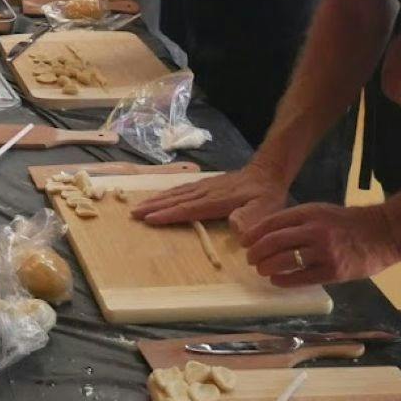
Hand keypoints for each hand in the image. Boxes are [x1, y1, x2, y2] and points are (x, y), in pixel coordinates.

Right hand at [130, 162, 288, 231]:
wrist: (268, 172)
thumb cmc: (266, 195)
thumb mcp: (264, 209)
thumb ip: (249, 218)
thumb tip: (235, 228)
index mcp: (217, 200)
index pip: (188, 208)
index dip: (168, 215)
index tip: (149, 219)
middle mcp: (206, 192)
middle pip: (176, 200)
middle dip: (154, 207)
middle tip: (133, 213)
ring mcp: (205, 186)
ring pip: (176, 193)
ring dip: (157, 200)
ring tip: (140, 206)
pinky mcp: (206, 184)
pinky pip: (182, 189)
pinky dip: (168, 193)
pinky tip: (161, 196)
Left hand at [239, 202, 400, 286]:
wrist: (382, 233)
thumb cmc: (347, 223)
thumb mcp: (320, 212)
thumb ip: (297, 220)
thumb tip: (267, 234)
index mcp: (309, 213)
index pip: (272, 222)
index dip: (254, 234)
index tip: (244, 242)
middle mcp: (314, 230)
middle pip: (274, 241)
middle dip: (256, 252)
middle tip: (250, 259)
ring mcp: (324, 252)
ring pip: (284, 260)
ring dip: (266, 266)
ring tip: (261, 269)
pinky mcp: (333, 271)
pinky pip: (301, 277)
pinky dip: (284, 279)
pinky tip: (276, 280)